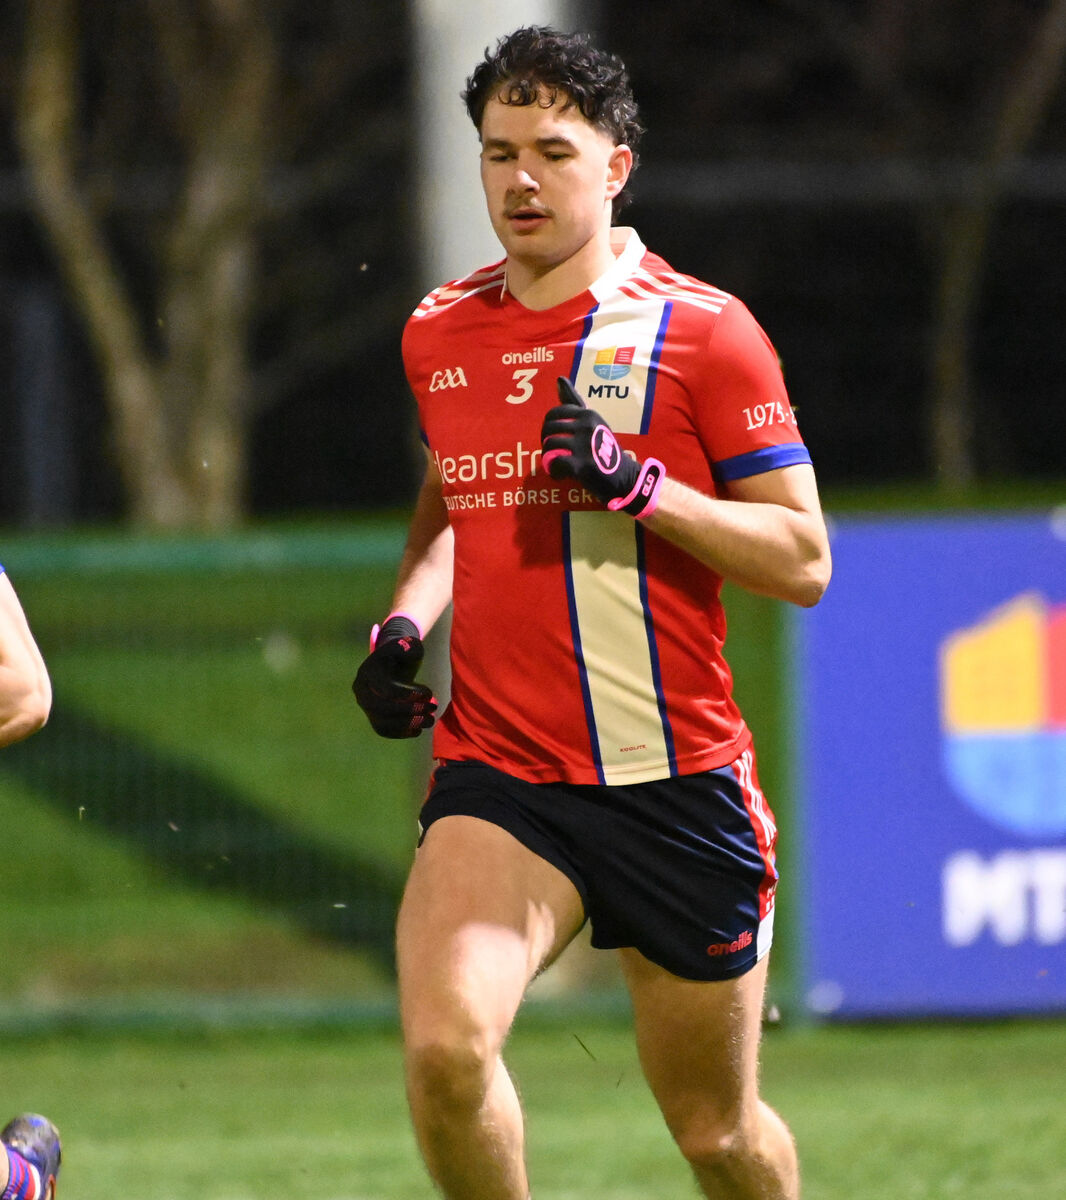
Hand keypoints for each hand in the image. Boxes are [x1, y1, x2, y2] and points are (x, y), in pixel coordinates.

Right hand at [352, 615, 436, 738]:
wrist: (392, 664)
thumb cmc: (401, 654)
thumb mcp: (406, 645)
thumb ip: (408, 645)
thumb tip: (409, 648)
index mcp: (367, 672)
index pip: (385, 689)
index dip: (408, 694)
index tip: (429, 693)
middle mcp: (361, 691)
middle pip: (381, 708)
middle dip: (410, 711)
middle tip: (433, 708)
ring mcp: (366, 707)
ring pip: (382, 723)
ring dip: (408, 725)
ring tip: (430, 721)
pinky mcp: (373, 718)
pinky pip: (384, 731)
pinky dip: (401, 733)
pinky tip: (419, 730)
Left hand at [540, 377, 664, 516]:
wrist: (624, 477)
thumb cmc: (604, 449)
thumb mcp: (592, 422)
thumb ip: (574, 402)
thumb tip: (559, 378)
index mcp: (587, 414)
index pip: (553, 414)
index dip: (548, 428)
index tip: (555, 439)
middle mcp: (586, 425)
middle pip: (549, 430)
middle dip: (546, 443)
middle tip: (554, 453)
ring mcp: (585, 445)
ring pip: (550, 445)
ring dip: (549, 458)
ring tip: (557, 465)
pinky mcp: (582, 465)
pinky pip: (555, 463)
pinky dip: (554, 471)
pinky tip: (561, 475)